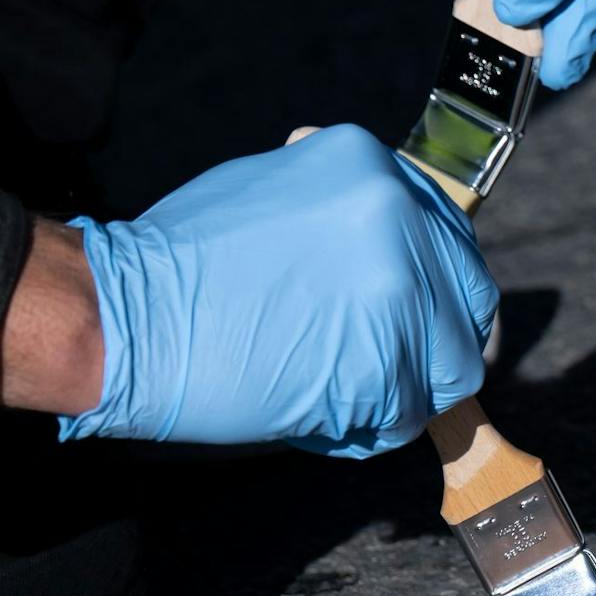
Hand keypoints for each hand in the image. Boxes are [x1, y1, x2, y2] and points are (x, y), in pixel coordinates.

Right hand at [57, 125, 497, 454]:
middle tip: (398, 366)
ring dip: (403, 391)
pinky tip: (319, 416)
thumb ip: (345, 207)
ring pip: (446, 366)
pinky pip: (407, 414)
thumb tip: (386, 236)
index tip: (427, 308)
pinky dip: (370, 427)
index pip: (450, 234)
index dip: (441, 281)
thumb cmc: (183, 261)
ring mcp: (398, 291)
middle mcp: (398, 218)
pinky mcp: (384, 364)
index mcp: (373, 167)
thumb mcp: (276, 190)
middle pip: (469, 298)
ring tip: (341, 394)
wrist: (126, 314)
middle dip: (438, 339)